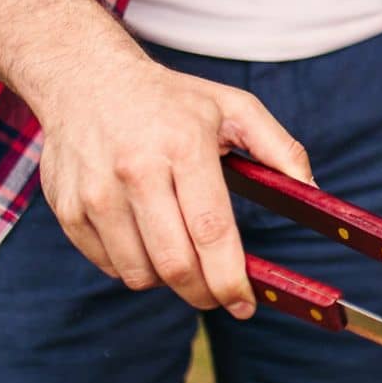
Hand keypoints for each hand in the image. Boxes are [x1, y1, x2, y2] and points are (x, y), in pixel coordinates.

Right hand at [35, 49, 312, 315]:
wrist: (86, 79)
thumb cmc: (171, 99)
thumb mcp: (234, 107)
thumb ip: (280, 149)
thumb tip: (313, 192)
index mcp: (183, 145)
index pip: (211, 230)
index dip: (231, 277)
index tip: (246, 303)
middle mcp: (135, 170)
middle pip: (175, 264)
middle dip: (205, 293)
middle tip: (219, 295)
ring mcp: (95, 192)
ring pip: (139, 273)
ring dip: (168, 281)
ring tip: (181, 254)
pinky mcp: (68, 209)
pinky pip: (109, 265)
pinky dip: (134, 266)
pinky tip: (146, 238)